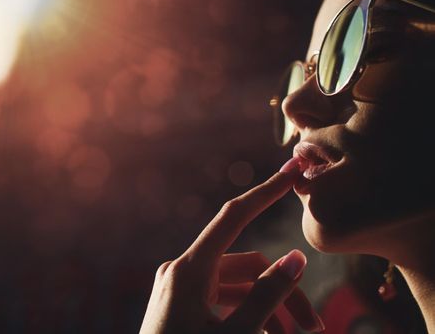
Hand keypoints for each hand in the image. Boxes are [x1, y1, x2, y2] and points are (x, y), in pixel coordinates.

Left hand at [140, 161, 324, 333]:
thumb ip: (266, 295)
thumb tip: (296, 258)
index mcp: (189, 270)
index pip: (234, 217)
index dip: (265, 192)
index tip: (290, 173)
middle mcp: (182, 270)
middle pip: (246, 266)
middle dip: (282, 291)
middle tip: (313, 326)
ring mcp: (179, 286)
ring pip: (235, 284)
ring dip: (266, 307)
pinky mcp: (180, 301)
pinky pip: (219, 297)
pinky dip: (244, 311)